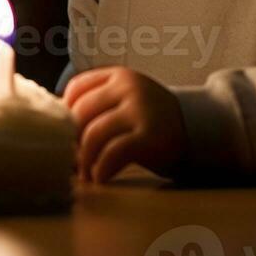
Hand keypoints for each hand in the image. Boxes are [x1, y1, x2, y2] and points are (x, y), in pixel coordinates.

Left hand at [63, 66, 187, 181]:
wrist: (197, 130)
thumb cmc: (151, 120)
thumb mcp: (126, 102)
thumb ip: (99, 106)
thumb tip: (58, 129)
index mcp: (119, 76)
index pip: (76, 88)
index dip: (65, 113)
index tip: (66, 134)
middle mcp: (129, 87)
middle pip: (81, 112)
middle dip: (71, 140)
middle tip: (71, 160)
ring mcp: (140, 110)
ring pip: (94, 134)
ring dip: (84, 159)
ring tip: (84, 174)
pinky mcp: (149, 136)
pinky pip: (113, 153)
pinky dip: (101, 169)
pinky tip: (99, 179)